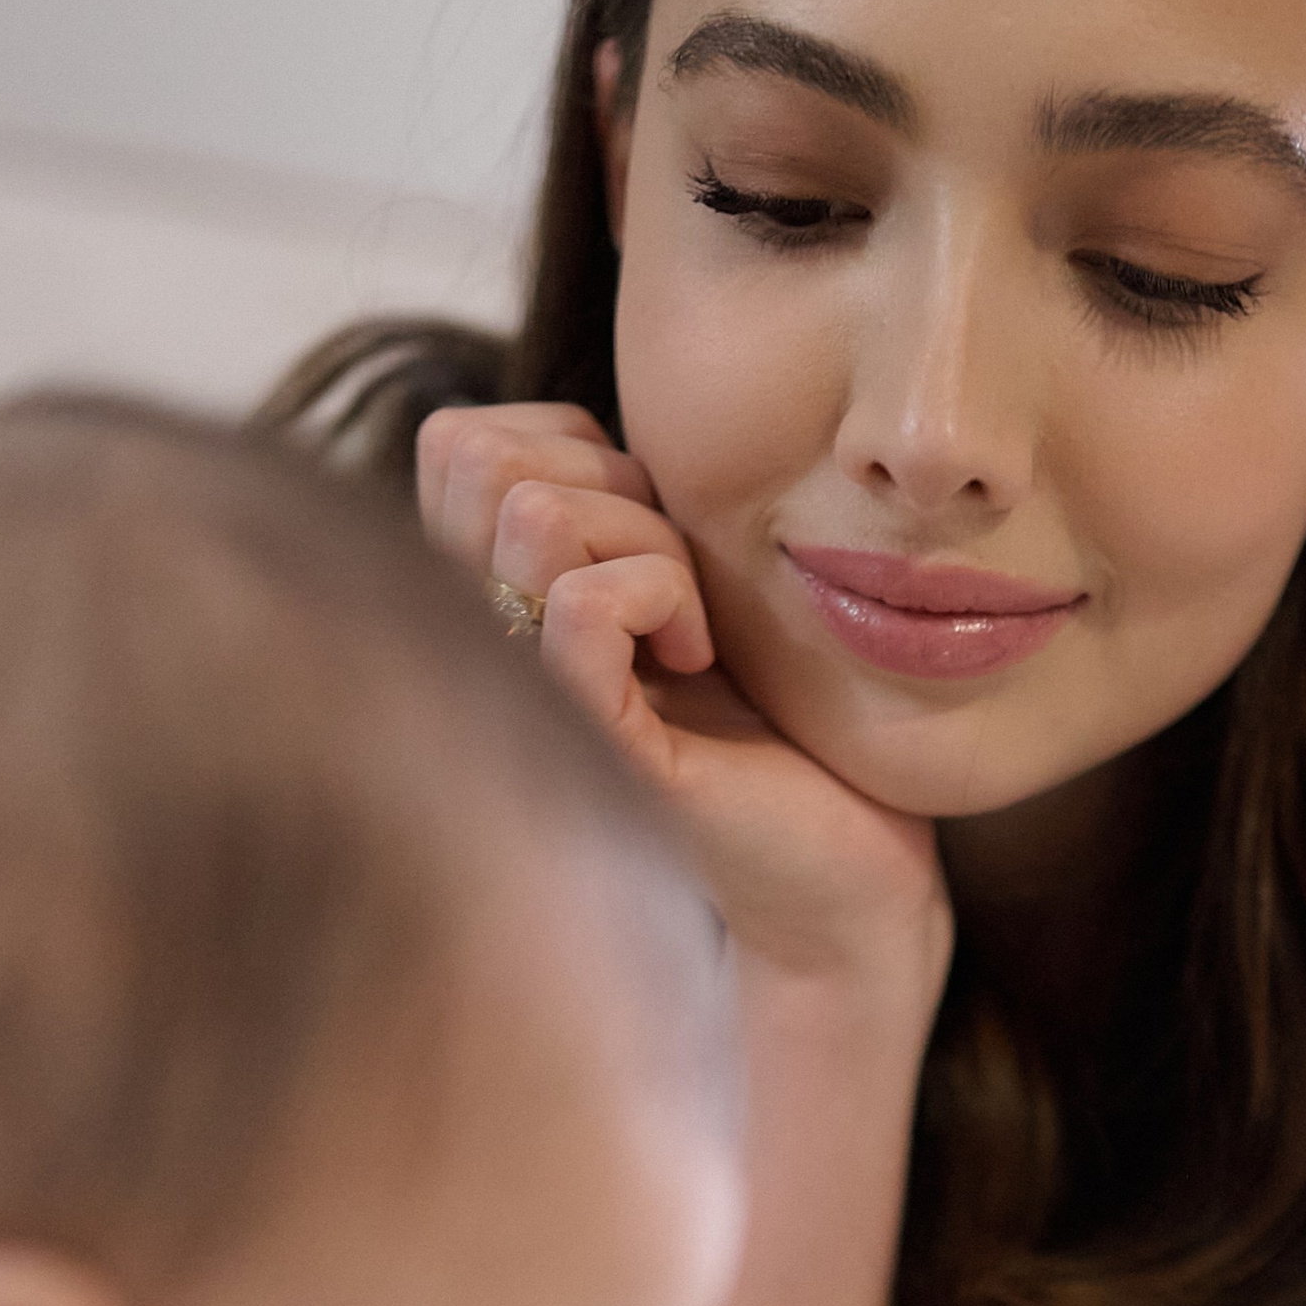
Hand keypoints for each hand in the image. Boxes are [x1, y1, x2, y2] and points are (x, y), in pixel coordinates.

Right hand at [417, 404, 947, 995]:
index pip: (460, 441)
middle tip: (679, 575)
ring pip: (530, 516)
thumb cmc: (781, 726)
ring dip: (647, 541)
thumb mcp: (694, 580)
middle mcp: (487, 642)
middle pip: (474, 459)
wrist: (845, 874)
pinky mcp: (588, 746)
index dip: (568, 445)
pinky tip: (701, 655)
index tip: (652, 527)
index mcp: (498, 597)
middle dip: (605, 482)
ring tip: (696, 625)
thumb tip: (589, 431)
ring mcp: (526, 695)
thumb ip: (625, 506)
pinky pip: (578, 604)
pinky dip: (658, 594)